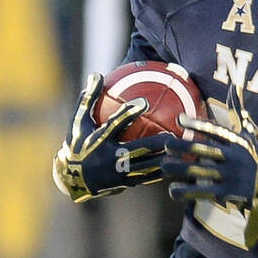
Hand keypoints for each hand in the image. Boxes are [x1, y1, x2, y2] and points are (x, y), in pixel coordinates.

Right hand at [53, 73, 172, 201]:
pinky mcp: (129, 183)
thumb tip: (96, 74)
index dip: (129, 113)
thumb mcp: (78, 122)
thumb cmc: (77, 144)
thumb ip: (88, 99)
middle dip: (157, 143)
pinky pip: (151, 177)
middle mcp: (111, 158)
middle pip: (138, 150)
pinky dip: (165, 170)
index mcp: (99, 140)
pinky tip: (180, 162)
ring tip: (184, 150)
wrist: (73, 180)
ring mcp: (121, 173)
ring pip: (148, 167)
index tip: (144, 102)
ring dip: (166, 159)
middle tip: (174, 133)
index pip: (116, 124)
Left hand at [160, 86, 257, 245]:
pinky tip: (173, 190)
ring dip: (180, 169)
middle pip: (204, 151)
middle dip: (183, 147)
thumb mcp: (249, 134)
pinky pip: (203, 192)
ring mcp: (229, 176)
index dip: (196, 125)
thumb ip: (238, 111)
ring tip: (164, 166)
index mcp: (236, 142)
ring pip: (200, 172)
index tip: (179, 119)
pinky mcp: (226, 193)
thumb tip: (234, 85)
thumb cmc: (252, 157)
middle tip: (166, 144)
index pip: (214, 131)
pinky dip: (188, 191)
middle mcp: (233, 158)